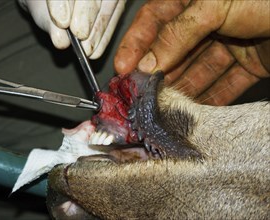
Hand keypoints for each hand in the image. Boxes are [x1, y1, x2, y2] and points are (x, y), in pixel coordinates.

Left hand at [19, 0, 125, 58]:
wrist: (55, 3)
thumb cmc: (44, 2)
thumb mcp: (39, 9)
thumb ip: (49, 23)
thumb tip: (62, 41)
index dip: (63, 3)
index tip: (62, 22)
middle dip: (86, 15)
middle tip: (80, 35)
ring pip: (109, 3)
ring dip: (98, 29)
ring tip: (88, 49)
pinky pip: (115, 13)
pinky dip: (105, 34)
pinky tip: (96, 51)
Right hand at [115, 0, 269, 104]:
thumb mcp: (219, 2)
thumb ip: (180, 31)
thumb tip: (150, 61)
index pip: (156, 18)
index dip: (136, 42)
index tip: (122, 67)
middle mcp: (211, 19)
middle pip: (174, 49)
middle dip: (157, 72)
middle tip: (140, 94)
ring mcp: (231, 41)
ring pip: (197, 69)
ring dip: (180, 89)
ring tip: (162, 107)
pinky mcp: (250, 63)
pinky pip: (224, 83)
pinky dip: (210, 97)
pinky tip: (193, 111)